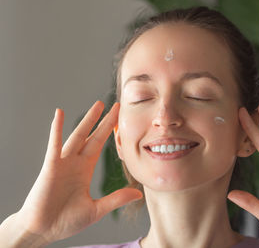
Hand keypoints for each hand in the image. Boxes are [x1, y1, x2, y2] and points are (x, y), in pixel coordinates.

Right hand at [14, 101, 141, 244]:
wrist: (43, 230)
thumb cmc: (65, 220)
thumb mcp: (96, 209)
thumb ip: (116, 199)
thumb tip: (138, 194)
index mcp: (84, 169)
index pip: (100, 145)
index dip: (110, 132)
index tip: (119, 119)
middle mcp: (75, 162)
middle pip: (92, 136)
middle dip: (104, 121)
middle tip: (115, 105)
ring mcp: (63, 163)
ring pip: (77, 136)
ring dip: (88, 120)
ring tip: (98, 105)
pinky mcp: (51, 167)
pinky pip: (54, 146)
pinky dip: (56, 130)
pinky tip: (59, 114)